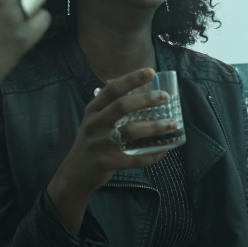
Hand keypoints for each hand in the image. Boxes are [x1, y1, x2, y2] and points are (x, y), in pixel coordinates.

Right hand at [55, 68, 179, 195]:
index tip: (151, 72)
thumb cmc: (91, 143)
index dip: (132, 79)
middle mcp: (94, 124)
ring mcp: (99, 144)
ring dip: (154, 127)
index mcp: (93, 111)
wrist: (75, 173)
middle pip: (122, 106)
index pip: (112, 89)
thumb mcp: (94, 121)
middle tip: (165, 97)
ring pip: (130, 131)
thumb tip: (138, 91)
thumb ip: (109, 107)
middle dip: (146, 100)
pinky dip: (151, 155)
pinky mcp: (106, 162)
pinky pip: (133, 159)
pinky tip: (163, 150)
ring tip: (172, 124)